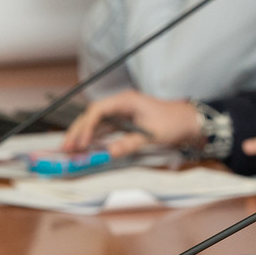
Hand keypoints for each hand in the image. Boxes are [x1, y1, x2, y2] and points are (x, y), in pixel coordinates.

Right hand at [62, 90, 200, 154]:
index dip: (87, 126)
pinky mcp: (124, 122)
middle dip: (79, 131)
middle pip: (92, 115)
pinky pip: (105, 129)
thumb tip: (109, 153)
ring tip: (71, 150)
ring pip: (96, 123)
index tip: (81, 142)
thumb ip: (129, 144)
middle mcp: (121, 104)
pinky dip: (95, 138)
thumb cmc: (173, 123)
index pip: (98, 110)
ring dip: (84, 135)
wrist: (189, 122)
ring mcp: (121, 113)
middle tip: (66, 147)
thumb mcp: (152, 135)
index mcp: (126, 100)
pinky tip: (85, 148)